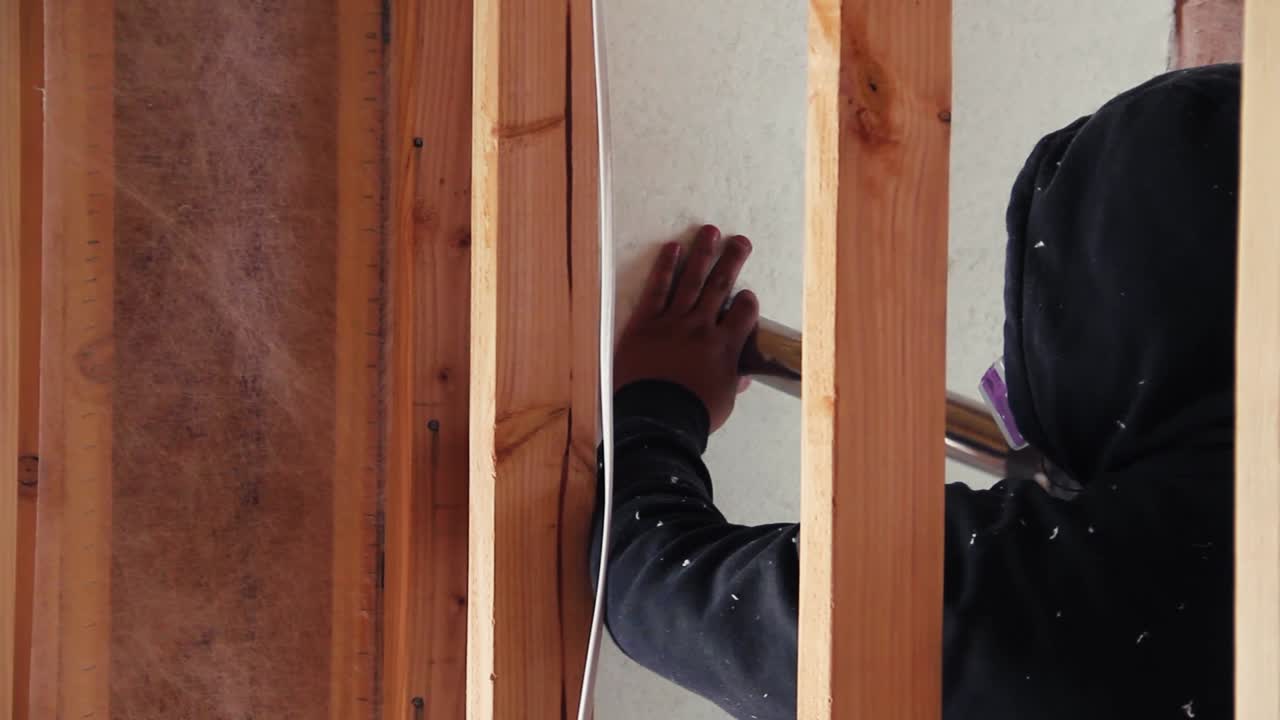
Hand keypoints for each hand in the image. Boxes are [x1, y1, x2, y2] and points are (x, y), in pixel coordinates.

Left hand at [615, 225, 759, 432]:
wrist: (656, 418)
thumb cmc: (693, 414)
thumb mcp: (723, 400)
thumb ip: (732, 381)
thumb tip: (741, 377)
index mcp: (724, 346)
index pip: (743, 313)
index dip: (747, 302)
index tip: (746, 296)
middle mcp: (701, 327)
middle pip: (720, 286)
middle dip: (732, 261)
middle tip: (740, 241)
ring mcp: (672, 322)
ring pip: (691, 280)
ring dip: (702, 254)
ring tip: (710, 231)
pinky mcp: (645, 323)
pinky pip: (657, 289)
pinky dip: (665, 267)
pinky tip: (672, 248)